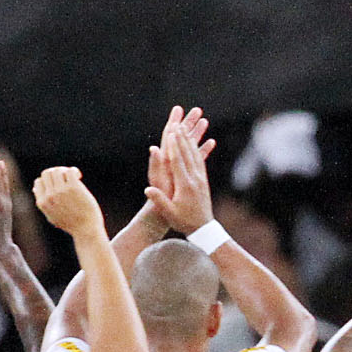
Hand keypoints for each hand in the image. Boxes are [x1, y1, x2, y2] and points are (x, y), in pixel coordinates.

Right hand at [33, 166, 102, 236]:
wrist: (86, 230)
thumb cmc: (71, 224)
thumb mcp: (52, 216)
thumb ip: (43, 203)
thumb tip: (35, 188)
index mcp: (42, 203)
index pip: (39, 181)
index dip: (48, 181)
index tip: (58, 185)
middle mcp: (49, 196)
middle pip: (47, 173)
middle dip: (56, 173)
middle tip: (67, 178)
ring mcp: (61, 191)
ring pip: (57, 170)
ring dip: (65, 171)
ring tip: (74, 177)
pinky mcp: (73, 187)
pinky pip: (70, 171)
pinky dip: (74, 171)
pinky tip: (79, 177)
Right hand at [146, 108, 214, 233]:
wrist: (204, 228)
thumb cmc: (184, 221)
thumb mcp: (169, 213)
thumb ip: (159, 201)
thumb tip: (147, 190)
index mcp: (185, 185)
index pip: (178, 161)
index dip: (174, 146)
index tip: (171, 132)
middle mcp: (194, 179)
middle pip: (187, 154)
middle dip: (182, 138)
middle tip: (178, 122)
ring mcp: (200, 179)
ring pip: (194, 155)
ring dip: (189, 140)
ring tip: (185, 127)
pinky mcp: (203, 181)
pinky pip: (199, 161)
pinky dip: (196, 149)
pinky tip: (194, 142)